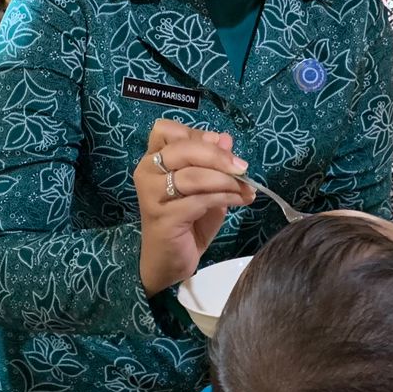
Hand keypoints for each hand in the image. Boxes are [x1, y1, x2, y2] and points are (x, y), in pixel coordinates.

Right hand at [135, 119, 253, 295]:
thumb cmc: (186, 221)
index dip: (197, 135)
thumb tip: (226, 138)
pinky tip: (240, 201)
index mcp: (153, 159)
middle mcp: (147, 172)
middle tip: (242, 168)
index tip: (221, 147)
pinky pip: (199, 200)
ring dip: (225, 180)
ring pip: (192, 175)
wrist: (169, 261)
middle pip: (183, 148)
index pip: (167, 129)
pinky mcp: (163, 217)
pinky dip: (224, 198)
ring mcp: (152, 195)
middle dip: (218, 156)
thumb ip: (213, 162)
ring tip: (245, 188)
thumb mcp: (204, 186)